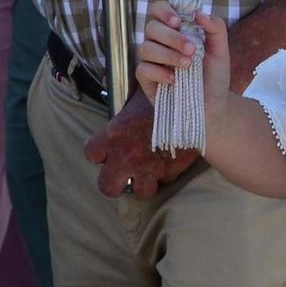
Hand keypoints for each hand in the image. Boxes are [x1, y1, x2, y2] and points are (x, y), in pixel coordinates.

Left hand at [83, 88, 199, 199]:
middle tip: (124, 174)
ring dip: (144, 184)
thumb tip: (119, 98)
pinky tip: (170, 160)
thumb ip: (126, 108)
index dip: (99, 154)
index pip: (92, 154)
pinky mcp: (169, 172)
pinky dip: (167, 174)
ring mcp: (147, 168)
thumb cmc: (164, 94)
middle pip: (107, 186)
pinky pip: (165, 181)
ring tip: (149, 171)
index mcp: (113, 136)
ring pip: (140, 192)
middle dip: (115, 183)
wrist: (193, 102)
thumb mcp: (139, 96)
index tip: (109, 151)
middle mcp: (125, 157)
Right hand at [136, 0, 232, 107]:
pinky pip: (142, 69)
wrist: (213, 105)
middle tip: (191, 49)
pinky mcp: (146, 79)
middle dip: (172, 37)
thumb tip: (200, 13)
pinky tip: (173, 80)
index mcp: (175, 30)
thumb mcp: (221, 50)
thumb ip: (216, 28)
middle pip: (151, 27)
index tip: (178, 21)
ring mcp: (151, 60)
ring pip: (145, 47)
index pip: (158, 9)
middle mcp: (159, 42)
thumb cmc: (214, 75)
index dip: (164, 10)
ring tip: (187, 65)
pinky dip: (158, 72)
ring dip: (168, 54)